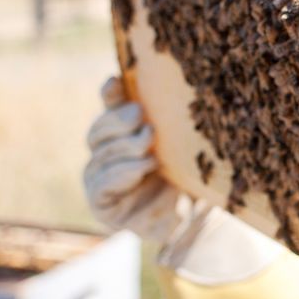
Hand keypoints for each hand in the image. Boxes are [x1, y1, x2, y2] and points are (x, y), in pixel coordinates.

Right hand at [84, 76, 181, 241]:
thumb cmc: (193, 175)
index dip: (110, 94)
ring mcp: (101, 179)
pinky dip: (122, 172)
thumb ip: (173, 119)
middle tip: (139, 116)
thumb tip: (176, 84)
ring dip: (125, 145)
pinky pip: (102, 183)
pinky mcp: (103, 204)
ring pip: (101, 155)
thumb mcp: (185, 144)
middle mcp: (107, 153)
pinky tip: (144, 165)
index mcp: (124, 132)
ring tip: (149, 139)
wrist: (199, 217)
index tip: (115, 81)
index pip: (110, 107)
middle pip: (99, 130)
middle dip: (117, 120)